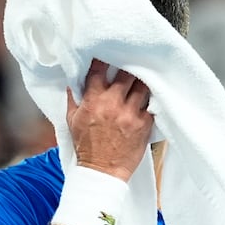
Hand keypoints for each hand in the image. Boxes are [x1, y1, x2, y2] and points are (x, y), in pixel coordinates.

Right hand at [66, 59, 154, 181]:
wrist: (102, 172)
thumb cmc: (87, 147)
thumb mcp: (72, 121)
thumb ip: (74, 99)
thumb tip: (73, 82)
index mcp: (93, 102)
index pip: (98, 70)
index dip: (103, 58)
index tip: (106, 53)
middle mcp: (113, 104)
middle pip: (126, 73)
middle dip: (128, 67)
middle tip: (130, 64)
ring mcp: (130, 114)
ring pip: (143, 85)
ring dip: (142, 81)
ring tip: (142, 78)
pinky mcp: (144, 124)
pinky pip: (152, 104)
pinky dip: (150, 99)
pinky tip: (149, 97)